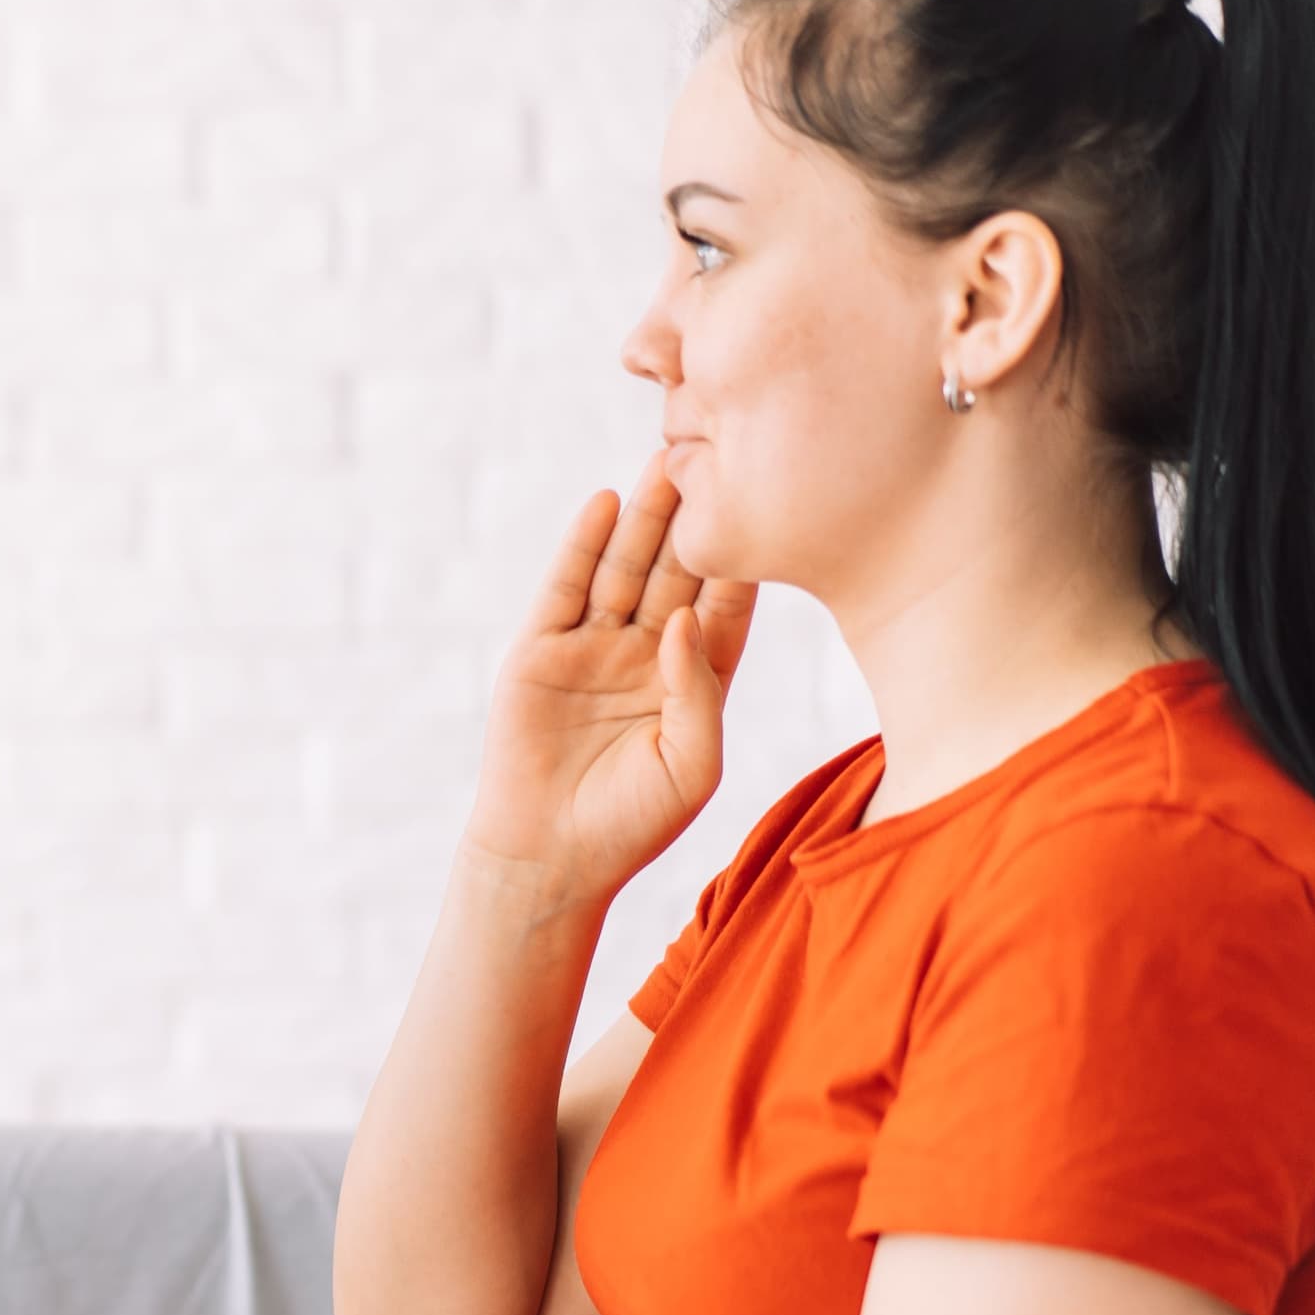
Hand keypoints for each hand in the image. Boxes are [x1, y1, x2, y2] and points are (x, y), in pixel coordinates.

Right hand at [463, 451, 756, 913]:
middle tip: (721, 455)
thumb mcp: (693, 763)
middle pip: (678, 572)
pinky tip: (606, 502)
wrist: (548, 860)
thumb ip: (698, 690)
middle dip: (698, 518)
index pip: (726, 605)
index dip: (746, 558)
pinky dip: (583, 545)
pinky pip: (565, 587)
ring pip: (625, 568)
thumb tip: (680, 618)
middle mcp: (645, 653)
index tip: (775, 504)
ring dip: (646, 516)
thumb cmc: (632, 824)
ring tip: (668, 459)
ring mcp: (591, 648)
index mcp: (693, 680)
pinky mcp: (539, 651)